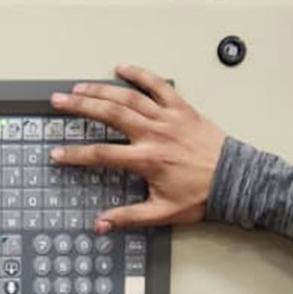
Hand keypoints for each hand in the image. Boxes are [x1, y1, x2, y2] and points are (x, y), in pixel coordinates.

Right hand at [50, 64, 228, 233]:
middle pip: (109, 114)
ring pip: (128, 97)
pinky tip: (122, 68)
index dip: (76, 155)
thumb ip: (129, 216)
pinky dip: (140, 75)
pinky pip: (158, 86)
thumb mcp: (163, 212)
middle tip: (59, 101)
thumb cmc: (202, 195)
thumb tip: (103, 224)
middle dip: (80, 107)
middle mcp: (155, 134)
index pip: (102, 155)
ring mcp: (168, 118)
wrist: (234, 181)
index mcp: (148, 160)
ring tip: (80, 87)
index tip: (58, 154)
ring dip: (101, 90)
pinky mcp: (182, 109)